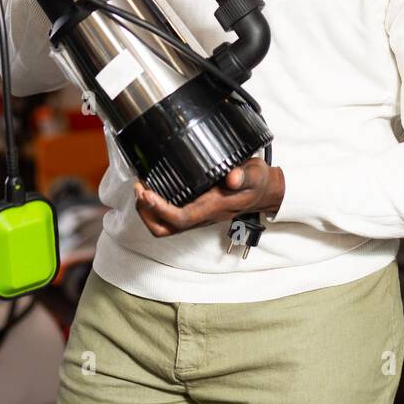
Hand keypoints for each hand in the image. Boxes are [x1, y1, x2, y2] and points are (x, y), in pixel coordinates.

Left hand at [134, 158, 284, 237]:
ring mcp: (196, 215)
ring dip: (148, 211)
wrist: (263, 192)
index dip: (160, 209)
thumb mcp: (254, 174)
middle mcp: (201, 216)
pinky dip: (155, 206)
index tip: (147, 193)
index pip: (180, 218)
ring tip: (142, 189)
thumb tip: (232, 177)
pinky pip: (169, 217)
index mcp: (212, 209)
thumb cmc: (257, 183)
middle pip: (165, 229)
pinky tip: (153, 188)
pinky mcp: (194, 209)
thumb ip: (244, 175)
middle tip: (140, 189)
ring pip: (164, 226)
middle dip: (146, 213)